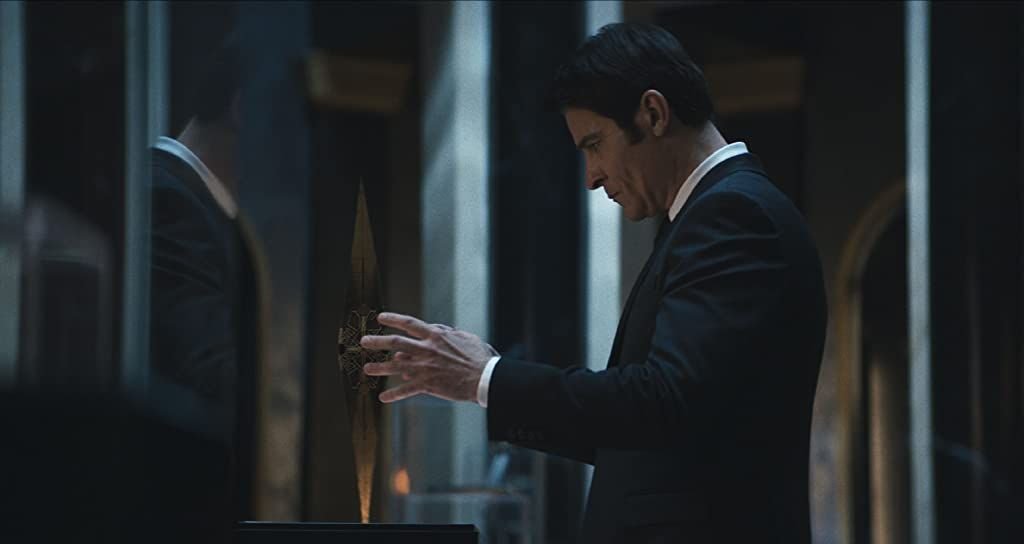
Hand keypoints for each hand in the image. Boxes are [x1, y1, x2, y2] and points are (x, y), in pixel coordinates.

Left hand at [360, 312, 497, 402]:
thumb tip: (435, 329)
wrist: (484, 378)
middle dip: (377, 341)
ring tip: (366, 368)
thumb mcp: (464, 337)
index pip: (409, 323)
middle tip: (364, 341)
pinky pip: (406, 390)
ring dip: (379, 367)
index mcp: (435, 336)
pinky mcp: (427, 385)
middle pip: (396, 343)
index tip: (380, 317)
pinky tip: (383, 398)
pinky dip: (394, 394)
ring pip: (396, 366)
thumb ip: (447, 332)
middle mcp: (426, 350)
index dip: (393, 319)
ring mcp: (425, 368)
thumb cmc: (478, 356)